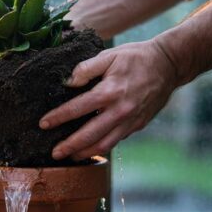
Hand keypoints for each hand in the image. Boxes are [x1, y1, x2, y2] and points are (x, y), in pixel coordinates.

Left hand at [40, 37, 180, 160]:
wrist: (168, 65)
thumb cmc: (136, 57)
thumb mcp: (109, 55)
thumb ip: (86, 68)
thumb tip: (68, 83)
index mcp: (109, 92)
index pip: (77, 109)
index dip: (58, 118)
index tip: (43, 124)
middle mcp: (119, 110)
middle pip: (89, 135)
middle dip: (69, 146)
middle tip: (54, 153)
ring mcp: (130, 121)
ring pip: (104, 145)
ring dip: (85, 153)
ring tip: (70, 156)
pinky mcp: (138, 125)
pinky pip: (116, 141)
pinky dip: (101, 147)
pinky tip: (90, 148)